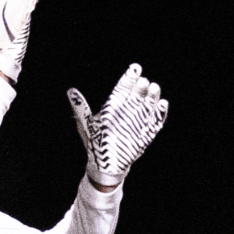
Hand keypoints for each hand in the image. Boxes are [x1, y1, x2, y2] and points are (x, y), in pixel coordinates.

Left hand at [68, 64, 168, 186]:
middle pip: (138, 94)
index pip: (124, 87)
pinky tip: (163, 104)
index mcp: (115, 105)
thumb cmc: (95, 142)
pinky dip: (160, 113)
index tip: (135, 68)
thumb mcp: (86, 124)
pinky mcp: (147, 134)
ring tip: (154, 87)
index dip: (130, 78)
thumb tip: (70, 91)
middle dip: (141, 87)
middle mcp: (129, 110)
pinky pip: (156, 122)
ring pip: (149, 105)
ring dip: (153, 96)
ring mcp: (139, 121)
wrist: (105, 165)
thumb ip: (80, 107)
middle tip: (143, 81)